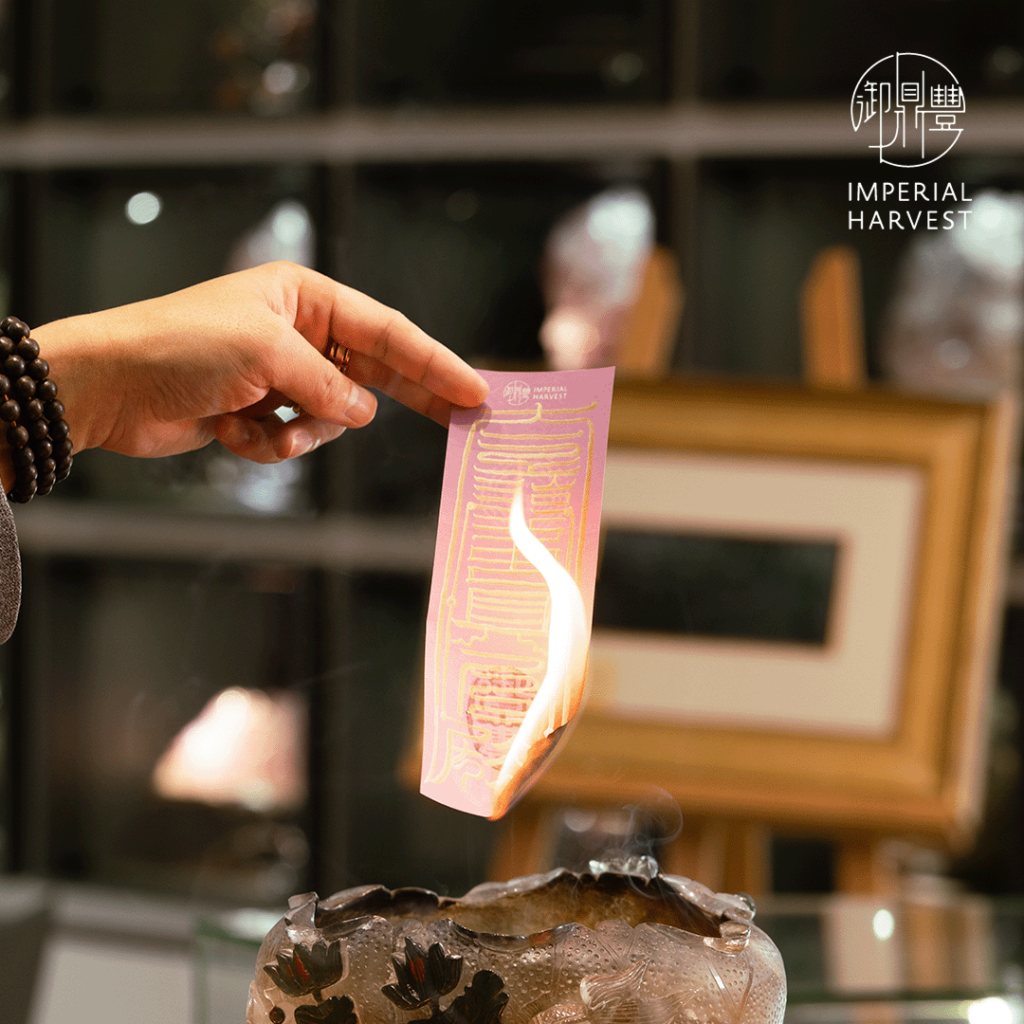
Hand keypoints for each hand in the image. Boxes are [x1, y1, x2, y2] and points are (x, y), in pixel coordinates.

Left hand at [25, 262, 487, 473]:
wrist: (110, 385)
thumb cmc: (182, 345)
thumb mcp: (268, 353)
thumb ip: (329, 384)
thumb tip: (365, 411)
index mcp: (304, 298)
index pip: (387, 331)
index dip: (434, 361)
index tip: (473, 387)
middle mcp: (298, 333)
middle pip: (374, 370)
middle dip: (408, 396)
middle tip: (463, 414)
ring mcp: (279, 375)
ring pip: (330, 416)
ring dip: (300, 430)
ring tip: (264, 423)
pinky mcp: (257, 411)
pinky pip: (292, 438)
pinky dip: (265, 443)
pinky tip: (229, 430)